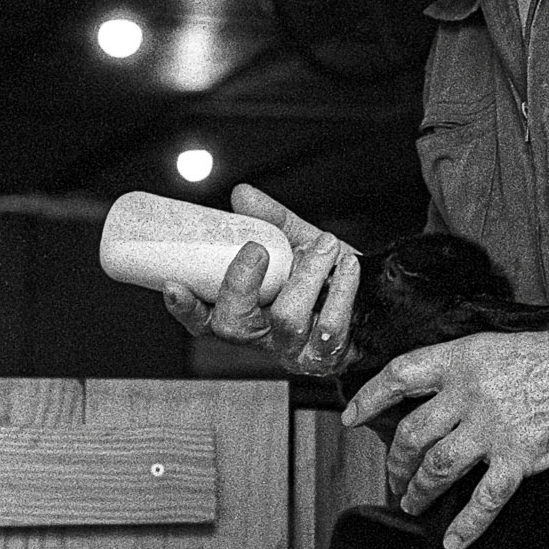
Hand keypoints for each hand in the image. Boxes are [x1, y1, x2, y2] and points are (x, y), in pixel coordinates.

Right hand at [161, 184, 359, 377]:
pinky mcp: (328, 354)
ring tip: (325, 243)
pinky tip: (348, 266)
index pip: (202, 320)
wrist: (375, 302)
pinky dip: (341, 288)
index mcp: (244, 314)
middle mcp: (262, 338)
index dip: (184, 308)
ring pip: (286, 319)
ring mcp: (294, 351)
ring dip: (305, 275)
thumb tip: (242, 194)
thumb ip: (271, 222)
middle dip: (240, 283)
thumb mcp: (296, 244)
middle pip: (233, 326)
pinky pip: (330, 325)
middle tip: (256, 248)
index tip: (173, 284)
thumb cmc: (326, 277)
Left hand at [342, 321, 548, 548]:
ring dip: (418, 491)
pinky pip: (484, 499)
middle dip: (395, 463)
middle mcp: (468, 395)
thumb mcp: (492, 346)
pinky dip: (466, 524)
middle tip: (392, 478)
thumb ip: (457, 370)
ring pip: (437, 467)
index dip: (369, 398)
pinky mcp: (517, 458)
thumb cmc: (548, 356)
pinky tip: (454, 540)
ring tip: (412, 503)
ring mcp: (491, 428)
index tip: (350, 417)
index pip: (399, 376)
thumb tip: (425, 394)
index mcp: (459, 361)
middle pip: (412, 433)